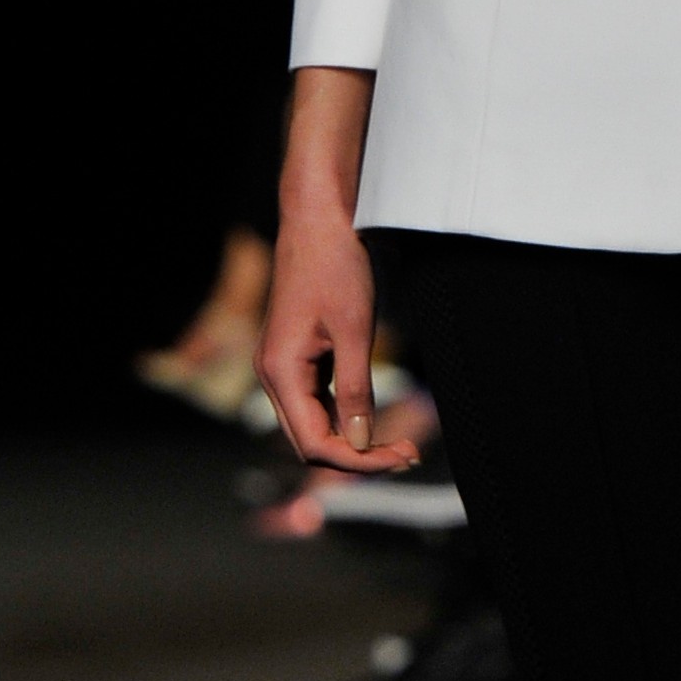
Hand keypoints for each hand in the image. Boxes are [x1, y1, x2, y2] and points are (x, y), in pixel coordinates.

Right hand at [255, 66, 420, 475]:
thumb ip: (357, 390)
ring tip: (399, 443)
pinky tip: (375, 419)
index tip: (401, 455)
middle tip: (408, 454)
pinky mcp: (296, 358)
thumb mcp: (354, 330)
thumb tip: (360, 441)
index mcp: (281, 372)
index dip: (358, 460)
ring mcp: (283, 367)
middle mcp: (273, 376)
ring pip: (314, 424)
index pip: (315, 443)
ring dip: (353, 439)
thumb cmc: (334, 266)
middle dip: (358, 455)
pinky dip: (346, 416)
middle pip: (311, 441)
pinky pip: (317, 402)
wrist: (318, 221)